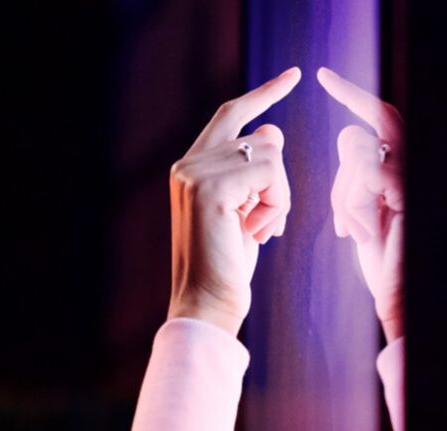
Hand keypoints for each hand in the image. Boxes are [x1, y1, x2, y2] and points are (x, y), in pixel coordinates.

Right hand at [167, 67, 299, 337]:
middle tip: (266, 225)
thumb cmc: (225, 269)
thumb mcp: (242, 212)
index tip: (293, 76)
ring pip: (270, 153)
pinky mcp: (210, 187)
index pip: (231, 114)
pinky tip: (256, 233)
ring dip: (278, 198)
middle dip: (278, 181)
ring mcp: (194, 173)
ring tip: (256, 233)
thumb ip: (252, 172)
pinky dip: (276, 205)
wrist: (205, 306)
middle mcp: (186, 165)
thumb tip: (272, 130)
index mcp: (189, 170)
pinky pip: (271, 173)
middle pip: (263, 137)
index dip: (264, 94)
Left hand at [317, 67, 404, 341]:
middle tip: (337, 196)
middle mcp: (408, 162)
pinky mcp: (409, 189)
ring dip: (345, 197)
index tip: (322, 75)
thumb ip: (356, 180)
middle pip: (358, 135)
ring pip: (358, 154)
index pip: (375, 117)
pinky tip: (362, 236)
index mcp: (396, 165)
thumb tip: (347, 152)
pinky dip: (355, 208)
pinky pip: (367, 175)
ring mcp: (411, 174)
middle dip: (340, 164)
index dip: (351, 94)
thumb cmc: (381, 258)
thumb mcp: (362, 213)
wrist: (400, 294)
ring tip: (354, 232)